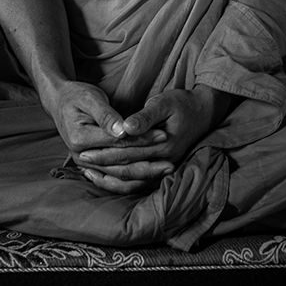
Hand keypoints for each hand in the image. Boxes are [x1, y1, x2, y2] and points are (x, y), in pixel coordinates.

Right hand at [47, 80, 172, 189]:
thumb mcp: (90, 98)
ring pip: (118, 176)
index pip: (118, 142)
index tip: (164, 134)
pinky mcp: (92, 166)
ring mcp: (86, 164)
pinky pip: (113, 179)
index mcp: (80, 139)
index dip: (142, 139)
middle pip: (120, 164)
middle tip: (172, 161)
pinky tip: (150, 178)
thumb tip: (123, 131)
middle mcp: (82, 156)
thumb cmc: (77, 95)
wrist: (60, 101)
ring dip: (143, 176)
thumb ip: (106, 116)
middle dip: (147, 162)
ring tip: (166, 171)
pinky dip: (132, 180)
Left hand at [77, 85, 231, 195]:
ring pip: (134, 182)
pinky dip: (123, 182)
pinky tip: (108, 177)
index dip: (104, 153)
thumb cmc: (182, 103)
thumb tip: (125, 127)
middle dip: (102, 167)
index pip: (127, 152)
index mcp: (163, 144)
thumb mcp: (164, 102)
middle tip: (81, 163)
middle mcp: (164, 160)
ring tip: (89, 173)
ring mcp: (165, 166)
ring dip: (110, 179)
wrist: (204, 111)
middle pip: (128, 168)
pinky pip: (141, 181)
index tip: (84, 152)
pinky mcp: (163, 167)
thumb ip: (145, 117)